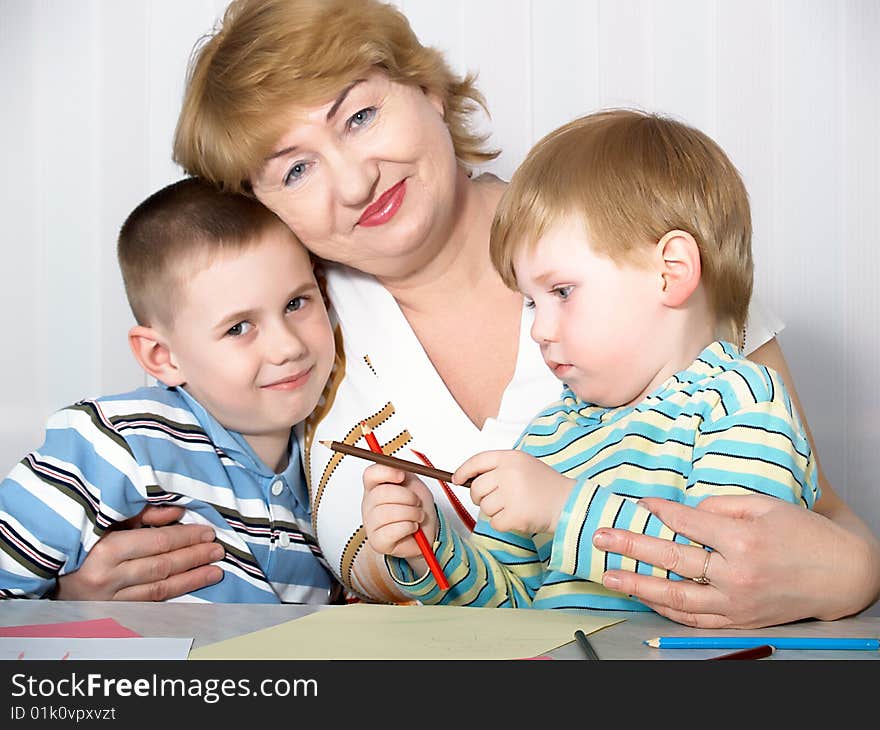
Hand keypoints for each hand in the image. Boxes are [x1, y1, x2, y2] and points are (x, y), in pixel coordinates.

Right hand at [54, 506, 223, 600]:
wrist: (45, 573)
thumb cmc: (78, 540)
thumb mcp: (104, 520)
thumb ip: (141, 515)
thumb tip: (177, 513)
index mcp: (103, 551)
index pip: (156, 543)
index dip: (186, 537)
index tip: (208, 531)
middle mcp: (106, 579)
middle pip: (161, 567)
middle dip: (194, 557)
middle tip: (218, 549)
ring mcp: (108, 600)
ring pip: (159, 589)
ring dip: (191, 579)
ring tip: (215, 570)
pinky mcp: (110, 614)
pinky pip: (149, 604)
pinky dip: (173, 595)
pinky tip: (192, 587)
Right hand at [361, 463, 436, 561]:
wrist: (426, 530)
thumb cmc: (417, 507)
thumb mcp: (413, 483)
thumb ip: (404, 471)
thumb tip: (398, 466)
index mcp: (375, 486)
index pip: (370, 474)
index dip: (386, 472)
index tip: (402, 476)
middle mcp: (369, 504)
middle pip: (381, 494)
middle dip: (407, 497)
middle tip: (417, 502)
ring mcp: (370, 523)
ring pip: (387, 513)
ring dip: (411, 513)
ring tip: (417, 516)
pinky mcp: (377, 541)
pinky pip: (391, 531)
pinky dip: (408, 527)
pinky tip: (412, 527)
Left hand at [453, 450, 574, 533]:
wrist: (569, 503)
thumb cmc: (546, 486)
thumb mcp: (523, 465)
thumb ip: (499, 468)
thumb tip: (470, 478)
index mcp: (511, 458)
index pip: (477, 461)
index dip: (463, 471)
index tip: (457, 478)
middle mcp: (509, 473)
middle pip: (477, 488)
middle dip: (479, 497)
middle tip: (494, 500)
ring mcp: (512, 494)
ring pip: (484, 507)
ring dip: (494, 511)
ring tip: (514, 506)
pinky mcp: (515, 515)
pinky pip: (494, 522)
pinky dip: (503, 524)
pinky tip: (518, 517)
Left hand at [592, 494, 879, 628]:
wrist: (841, 575)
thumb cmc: (803, 534)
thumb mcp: (766, 506)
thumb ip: (721, 507)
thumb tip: (684, 514)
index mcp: (743, 540)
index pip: (687, 524)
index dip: (659, 512)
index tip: (636, 505)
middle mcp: (736, 575)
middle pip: (672, 560)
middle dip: (632, 548)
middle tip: (601, 538)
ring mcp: (736, 602)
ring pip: (677, 597)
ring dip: (639, 586)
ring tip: (609, 576)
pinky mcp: (739, 620)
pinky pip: (695, 618)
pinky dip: (667, 609)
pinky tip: (645, 599)